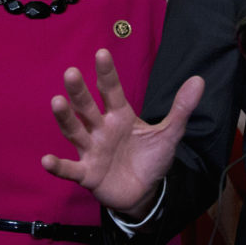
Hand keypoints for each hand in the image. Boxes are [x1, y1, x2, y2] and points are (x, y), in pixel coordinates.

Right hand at [41, 48, 204, 217]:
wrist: (144, 192)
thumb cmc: (151, 157)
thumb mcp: (170, 132)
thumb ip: (181, 108)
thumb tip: (199, 80)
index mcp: (121, 116)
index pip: (112, 91)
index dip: (108, 73)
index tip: (102, 52)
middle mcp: (102, 129)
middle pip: (88, 107)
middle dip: (80, 91)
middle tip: (72, 72)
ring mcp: (92, 151)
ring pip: (76, 132)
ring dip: (65, 118)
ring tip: (56, 102)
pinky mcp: (88, 174)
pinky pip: (71, 170)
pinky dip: (58, 166)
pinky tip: (46, 160)